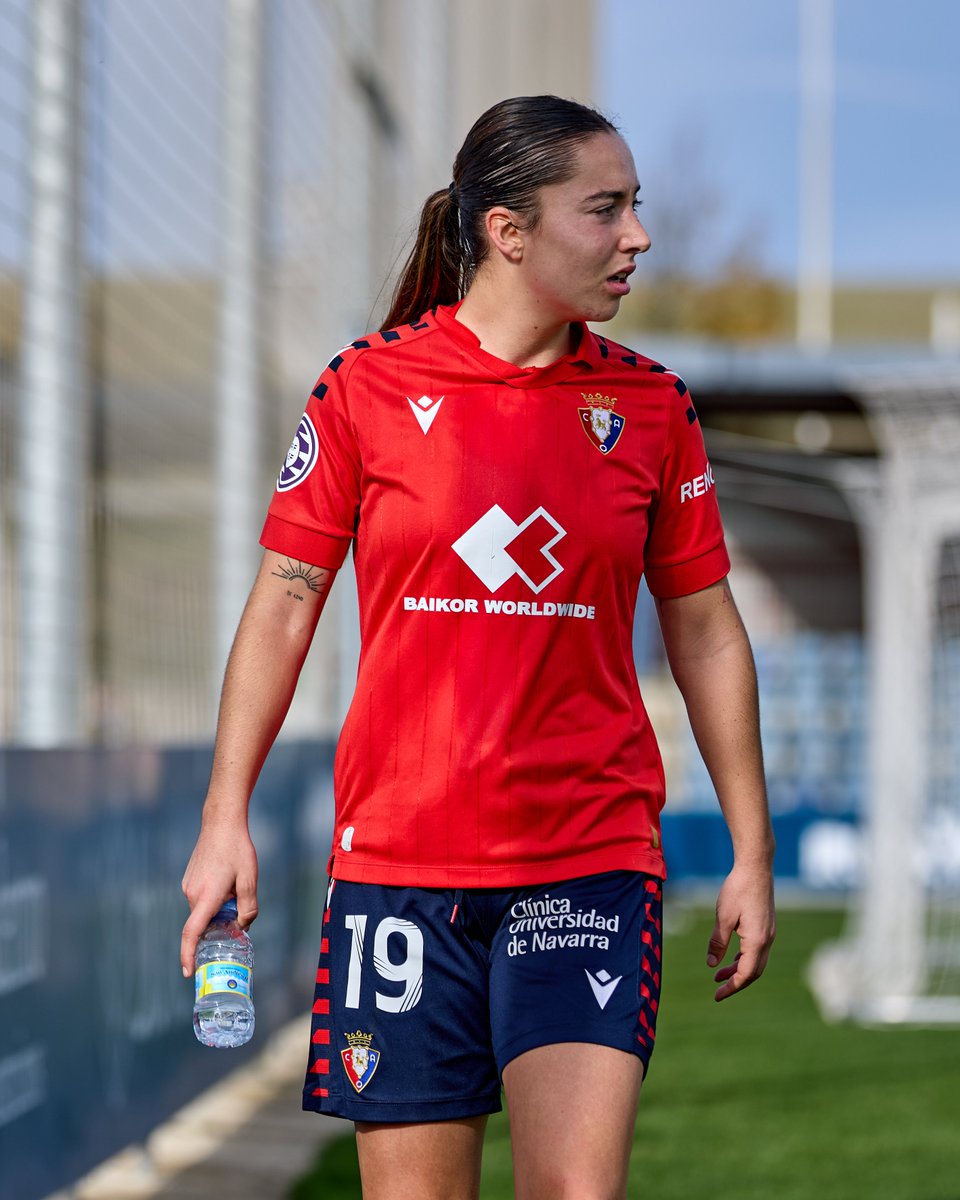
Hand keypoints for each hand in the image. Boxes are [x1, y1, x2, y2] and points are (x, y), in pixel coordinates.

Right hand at [180, 813, 258, 976]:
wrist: (221, 822)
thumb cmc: (238, 849)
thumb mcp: (250, 879)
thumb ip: (248, 908)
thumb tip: (242, 927)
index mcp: (206, 896)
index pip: (191, 933)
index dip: (188, 955)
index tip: (188, 972)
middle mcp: (192, 894)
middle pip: (205, 921)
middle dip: (221, 922)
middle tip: (240, 905)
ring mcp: (188, 886)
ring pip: (205, 909)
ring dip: (219, 907)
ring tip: (234, 883)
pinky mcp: (189, 880)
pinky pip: (202, 898)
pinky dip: (214, 898)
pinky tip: (226, 878)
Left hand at [706, 862, 775, 1001]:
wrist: (755, 867)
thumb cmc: (738, 889)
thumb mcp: (723, 917)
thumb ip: (717, 942)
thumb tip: (711, 964)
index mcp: (757, 941)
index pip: (746, 974)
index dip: (732, 987)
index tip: (717, 995)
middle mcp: (767, 940)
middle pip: (754, 972)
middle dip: (736, 982)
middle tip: (717, 989)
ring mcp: (769, 932)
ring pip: (756, 961)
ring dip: (739, 970)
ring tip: (718, 974)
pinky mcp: (766, 925)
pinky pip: (757, 950)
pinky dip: (744, 958)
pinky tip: (731, 957)